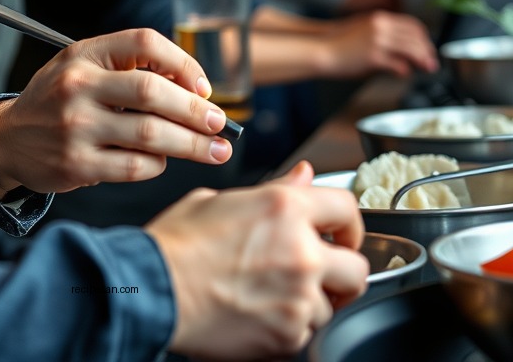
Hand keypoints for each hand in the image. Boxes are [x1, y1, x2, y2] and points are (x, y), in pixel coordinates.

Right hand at [0, 28, 233, 195]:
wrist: (8, 139)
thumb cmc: (59, 99)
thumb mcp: (83, 67)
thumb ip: (128, 69)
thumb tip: (192, 88)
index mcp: (84, 54)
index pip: (144, 42)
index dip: (183, 62)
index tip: (203, 86)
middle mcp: (77, 86)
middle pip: (152, 92)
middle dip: (195, 110)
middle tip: (220, 123)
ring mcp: (76, 127)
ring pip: (150, 135)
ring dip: (191, 144)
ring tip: (215, 150)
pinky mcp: (77, 165)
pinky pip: (135, 166)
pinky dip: (158, 165)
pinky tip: (164, 161)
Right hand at [149, 160, 367, 359]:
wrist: (155, 288)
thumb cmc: (179, 243)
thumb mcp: (224, 199)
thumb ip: (275, 189)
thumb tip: (304, 176)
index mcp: (286, 208)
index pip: (347, 208)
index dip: (349, 223)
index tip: (343, 235)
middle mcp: (301, 251)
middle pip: (357, 269)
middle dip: (342, 273)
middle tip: (321, 274)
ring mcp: (298, 297)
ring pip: (330, 307)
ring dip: (310, 302)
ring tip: (273, 294)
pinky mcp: (288, 336)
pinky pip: (305, 333)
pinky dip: (288, 327)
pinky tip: (259, 313)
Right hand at [325, 11, 438, 77]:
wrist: (322, 49)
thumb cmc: (340, 42)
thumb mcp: (363, 29)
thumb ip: (383, 33)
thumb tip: (402, 45)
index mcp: (379, 18)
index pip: (412, 24)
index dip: (424, 37)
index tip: (427, 47)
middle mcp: (381, 26)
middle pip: (415, 37)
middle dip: (427, 50)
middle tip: (432, 61)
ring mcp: (378, 40)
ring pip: (411, 49)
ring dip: (422, 60)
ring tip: (426, 68)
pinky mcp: (374, 56)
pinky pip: (399, 64)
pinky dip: (405, 70)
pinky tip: (405, 73)